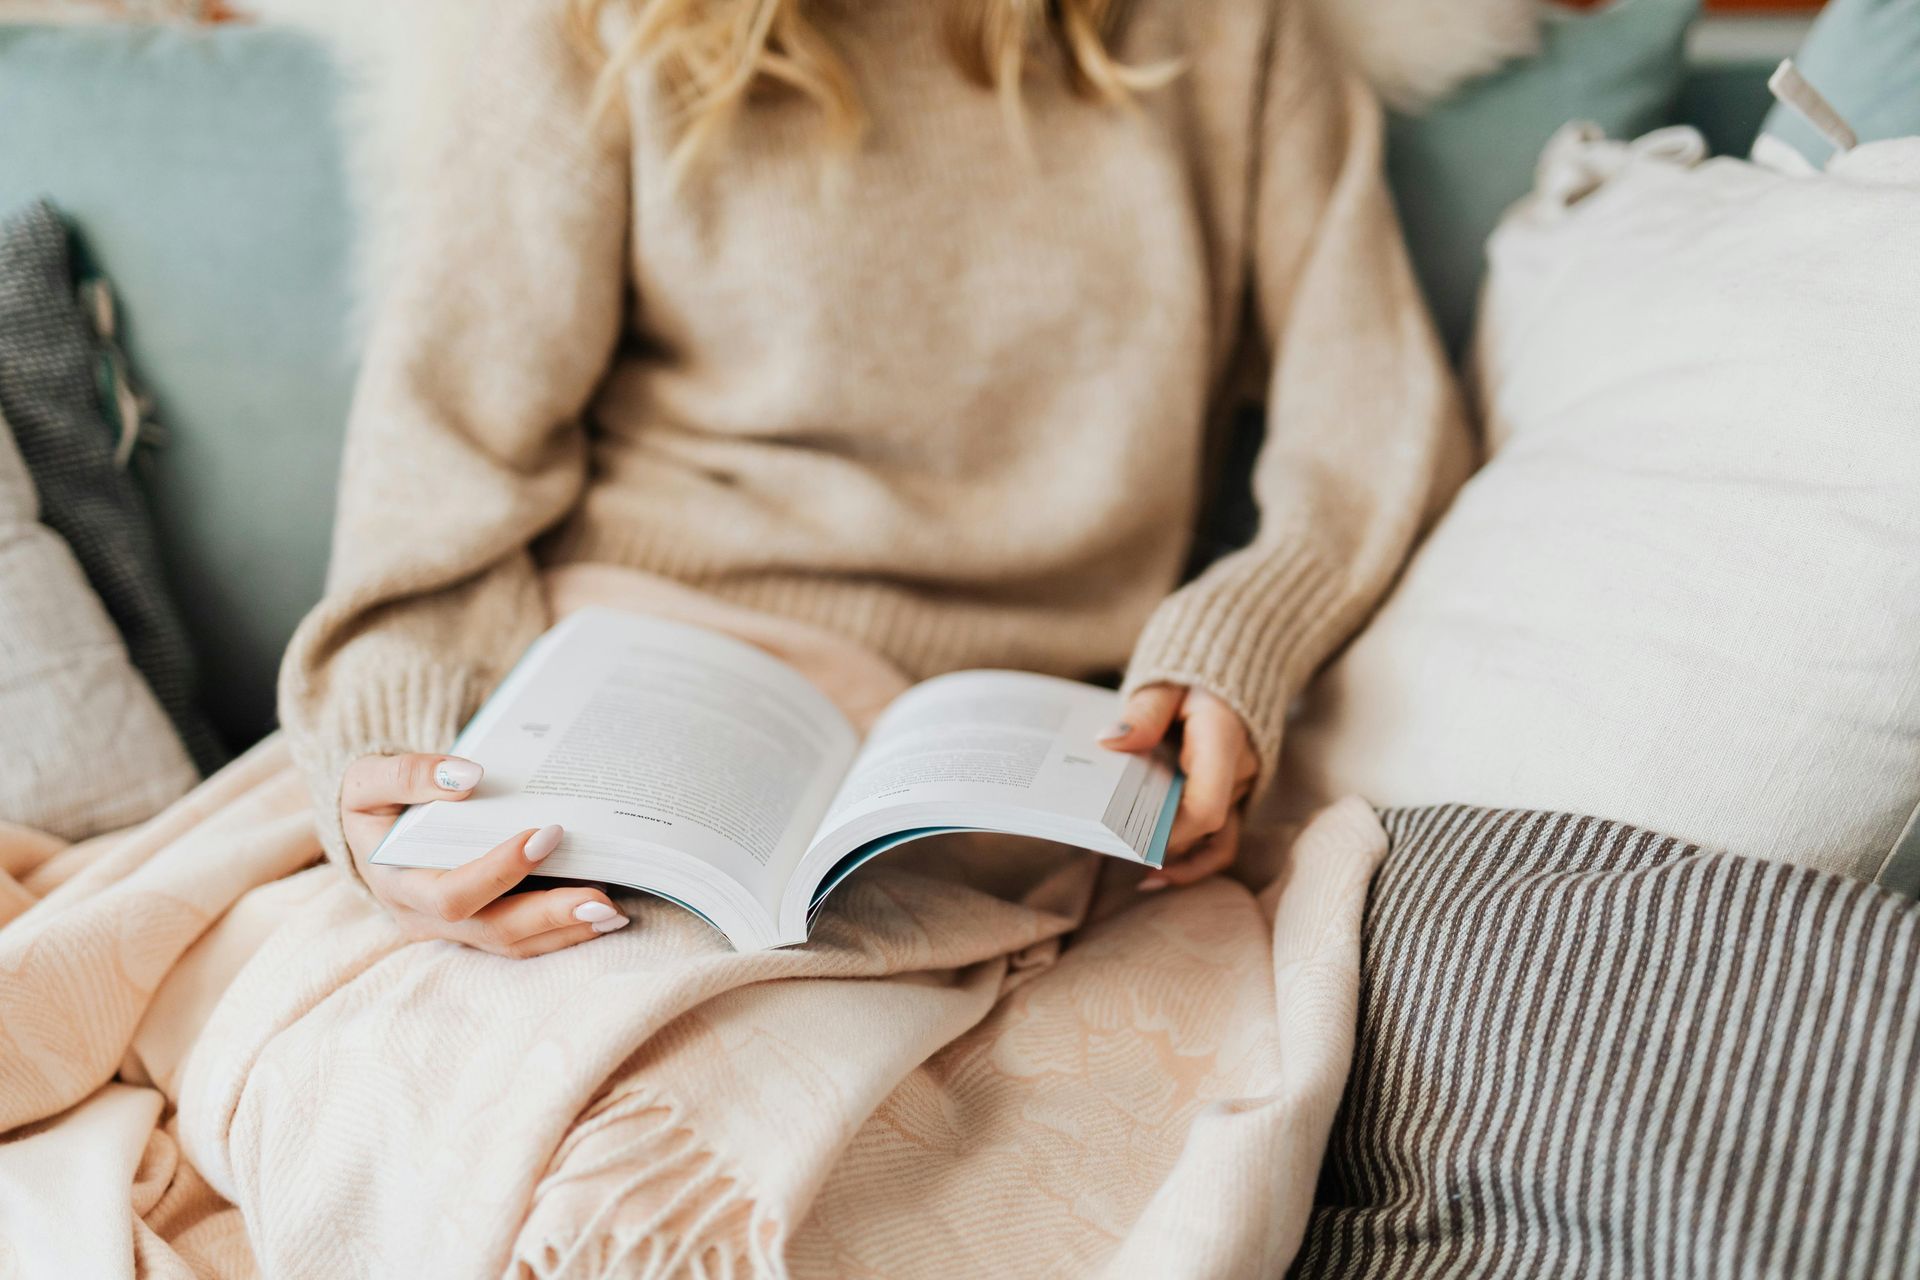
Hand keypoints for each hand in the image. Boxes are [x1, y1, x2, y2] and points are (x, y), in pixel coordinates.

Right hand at [339, 753, 628, 955]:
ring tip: (616, 913)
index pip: (453, 892)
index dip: (501, 871)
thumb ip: (409, 775)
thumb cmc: (374, 801)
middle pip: (495, 930)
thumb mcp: (369, 779)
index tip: (547, 834)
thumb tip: (466, 776)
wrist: (368, 828)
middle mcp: (426, 918)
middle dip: (552, 916)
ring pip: (515, 943)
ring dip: (567, 931)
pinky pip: (523, 939)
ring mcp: (454, 930)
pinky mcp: (479, 928)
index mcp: (398, 882)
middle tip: (604, 899)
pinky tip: (603, 915)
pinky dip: (564, 931)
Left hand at [1099, 684, 1257, 890]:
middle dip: (1161, 843)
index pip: (1206, 806)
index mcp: (1224, 741)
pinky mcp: (1227, 792)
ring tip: (1144, 880)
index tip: (1132, 842)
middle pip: (1203, 825)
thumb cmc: (1193, 674)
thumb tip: (1109, 740)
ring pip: (1216, 838)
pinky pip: (1217, 834)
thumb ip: (1143, 712)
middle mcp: (1238, 770)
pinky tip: (1159, 868)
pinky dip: (1192, 853)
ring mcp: (1237, 785)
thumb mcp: (1165, 683)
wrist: (1233, 663)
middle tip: (1111, 852)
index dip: (1171, 832)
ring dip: (1182, 860)